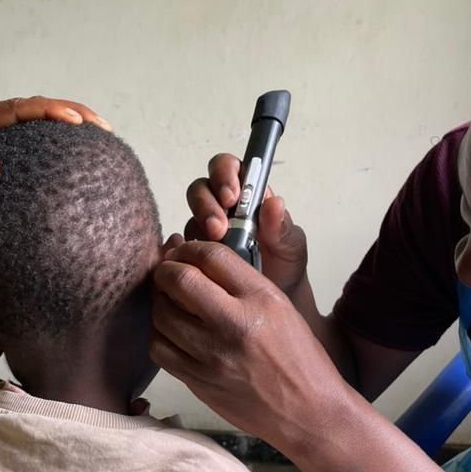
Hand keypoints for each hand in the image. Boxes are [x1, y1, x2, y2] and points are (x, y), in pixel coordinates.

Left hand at [0, 97, 110, 248]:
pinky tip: (76, 160)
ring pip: (33, 126)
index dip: (48, 111)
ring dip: (65, 127)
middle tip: (101, 126)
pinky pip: (30, 147)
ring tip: (99, 137)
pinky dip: (54, 147)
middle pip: (30, 109)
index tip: (77, 121)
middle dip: (68, 112)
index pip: (15, 109)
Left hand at [150, 241, 349, 453]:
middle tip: (167, 273)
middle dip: (166, 270)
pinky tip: (171, 332)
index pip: (211, 256)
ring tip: (169, 302)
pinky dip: (159, 334)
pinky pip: (160, 349)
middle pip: (179, 281)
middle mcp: (235, 325)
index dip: (189, 248)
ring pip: (161, 315)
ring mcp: (213, 357)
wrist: (308, 413)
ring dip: (159, 302)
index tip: (184, 252)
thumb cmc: (299, 357)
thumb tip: (195, 260)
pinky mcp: (199, 382)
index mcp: (262, 299)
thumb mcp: (282, 307)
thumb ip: (241, 282)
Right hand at [186, 153, 308, 292]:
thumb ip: (282, 227)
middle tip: (220, 226)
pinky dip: (182, 247)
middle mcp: (222, 209)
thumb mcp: (291, 247)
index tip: (232, 196)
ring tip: (214, 242)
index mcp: (247, 197)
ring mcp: (205, 231)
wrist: (271, 302)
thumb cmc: (283, 268)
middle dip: (207, 203)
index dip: (225, 175)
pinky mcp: (192, 253)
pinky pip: (179, 244)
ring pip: (189, 215)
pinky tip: (194, 258)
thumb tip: (274, 203)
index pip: (229, 169)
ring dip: (197, 224)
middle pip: (201, 188)